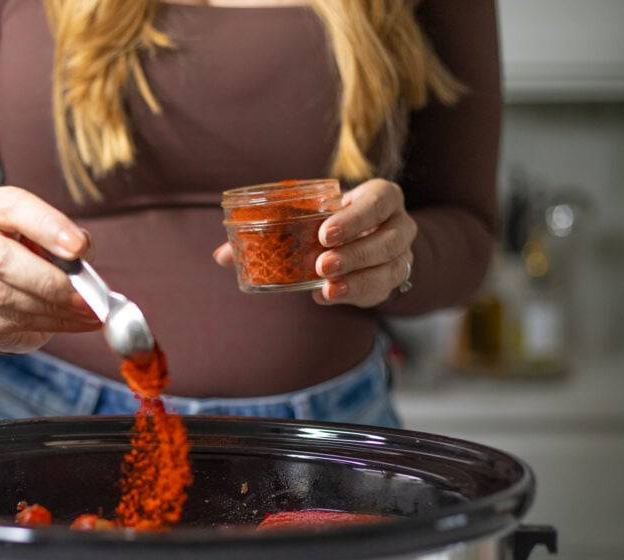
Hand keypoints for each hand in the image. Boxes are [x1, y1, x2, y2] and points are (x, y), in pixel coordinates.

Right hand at [0, 186, 101, 353]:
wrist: (0, 296)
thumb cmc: (31, 256)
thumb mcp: (51, 238)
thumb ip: (69, 240)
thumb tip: (82, 256)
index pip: (11, 207)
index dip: (47, 226)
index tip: (77, 247)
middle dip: (48, 279)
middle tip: (84, 295)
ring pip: (2, 295)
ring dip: (52, 308)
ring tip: (87, 312)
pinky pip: (9, 321)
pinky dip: (49, 324)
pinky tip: (74, 322)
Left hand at [212, 178, 414, 306]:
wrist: (364, 242)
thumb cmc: (330, 223)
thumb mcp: (309, 217)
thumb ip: (270, 230)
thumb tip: (221, 255)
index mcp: (381, 197)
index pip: (378, 201)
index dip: (354, 218)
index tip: (323, 233)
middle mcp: (399, 224)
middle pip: (387, 238)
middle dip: (354, 252)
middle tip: (321, 264)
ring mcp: (402, 254)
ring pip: (388, 267)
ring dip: (356, 277)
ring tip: (325, 286)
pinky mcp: (393, 280)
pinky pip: (381, 290)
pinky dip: (354, 294)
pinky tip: (328, 296)